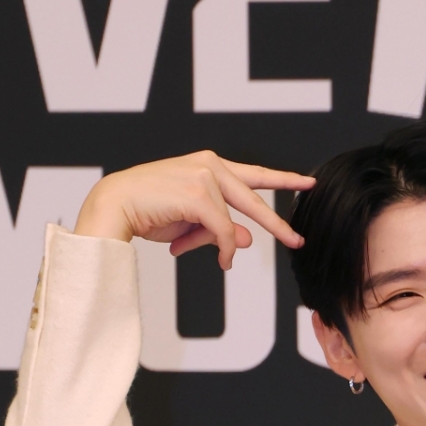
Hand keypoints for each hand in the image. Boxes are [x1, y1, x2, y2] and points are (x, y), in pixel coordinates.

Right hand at [74, 151, 314, 268]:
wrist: (116, 207)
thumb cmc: (150, 213)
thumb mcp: (193, 224)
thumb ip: (222, 229)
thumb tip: (249, 241)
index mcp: (210, 165)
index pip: (254, 174)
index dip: (284, 179)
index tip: (309, 182)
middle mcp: (210, 163)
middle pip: (255, 197)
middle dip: (277, 224)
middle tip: (299, 241)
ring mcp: (204, 174)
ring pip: (235, 220)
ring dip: (227, 245)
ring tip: (223, 260)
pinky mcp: (198, 192)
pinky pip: (224, 230)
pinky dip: (223, 249)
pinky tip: (221, 261)